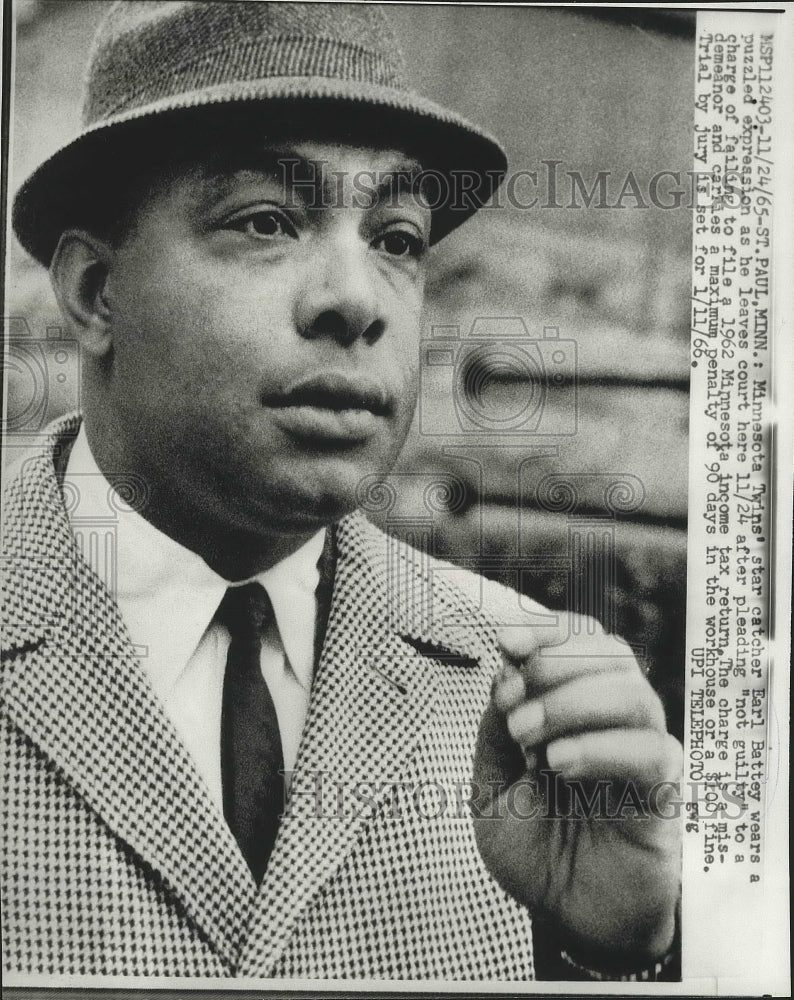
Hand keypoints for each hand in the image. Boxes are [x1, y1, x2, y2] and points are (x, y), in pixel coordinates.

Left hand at [472, 614, 681, 960]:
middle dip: (554, 668)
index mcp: (576, 705)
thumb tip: (506, 672)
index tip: (504, 641)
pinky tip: (559, 765)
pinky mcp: (662, 793)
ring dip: (572, 705)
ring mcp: (643, 752)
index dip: (546, 629)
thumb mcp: (490, 784)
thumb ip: (495, 729)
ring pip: (632, 692)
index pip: (580, 639)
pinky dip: (599, 747)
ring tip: (531, 747)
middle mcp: (615, 719)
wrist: (564, 916)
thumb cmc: (533, 847)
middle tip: (514, 715)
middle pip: (609, 652)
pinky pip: (649, 751)